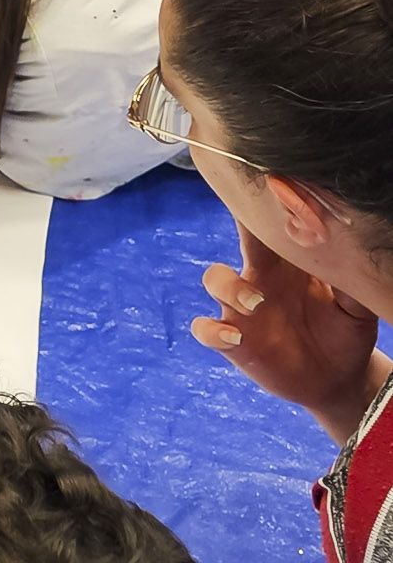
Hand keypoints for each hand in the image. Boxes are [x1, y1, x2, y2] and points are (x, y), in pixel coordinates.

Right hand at [194, 224, 385, 439]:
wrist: (336, 378)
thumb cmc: (346, 332)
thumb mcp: (356, 307)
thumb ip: (351, 280)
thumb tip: (354, 252)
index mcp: (290, 264)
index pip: (274, 227)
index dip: (269, 206)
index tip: (272, 184)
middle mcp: (261, 279)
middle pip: (242, 241)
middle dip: (242, 227)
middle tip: (256, 227)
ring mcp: (242, 309)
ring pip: (214, 280)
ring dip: (228, 286)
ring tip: (256, 303)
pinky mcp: (233, 341)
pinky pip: (205, 328)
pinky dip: (213, 330)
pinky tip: (236, 337)